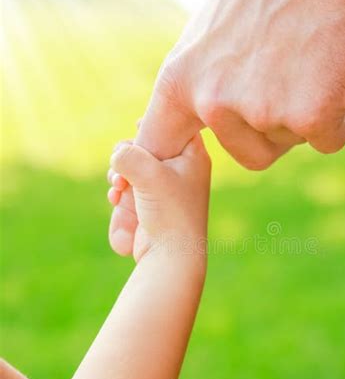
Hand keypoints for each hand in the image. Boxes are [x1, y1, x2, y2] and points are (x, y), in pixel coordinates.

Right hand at [107, 135, 209, 262]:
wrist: (170, 255)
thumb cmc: (169, 212)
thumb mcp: (148, 173)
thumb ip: (128, 154)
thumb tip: (118, 155)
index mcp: (193, 156)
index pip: (177, 124)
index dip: (157, 122)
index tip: (139, 127)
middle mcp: (182, 169)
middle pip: (149, 145)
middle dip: (127, 155)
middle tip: (120, 167)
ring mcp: (166, 188)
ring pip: (135, 167)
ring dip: (120, 174)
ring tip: (118, 187)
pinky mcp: (151, 205)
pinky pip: (130, 188)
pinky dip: (121, 192)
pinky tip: (116, 198)